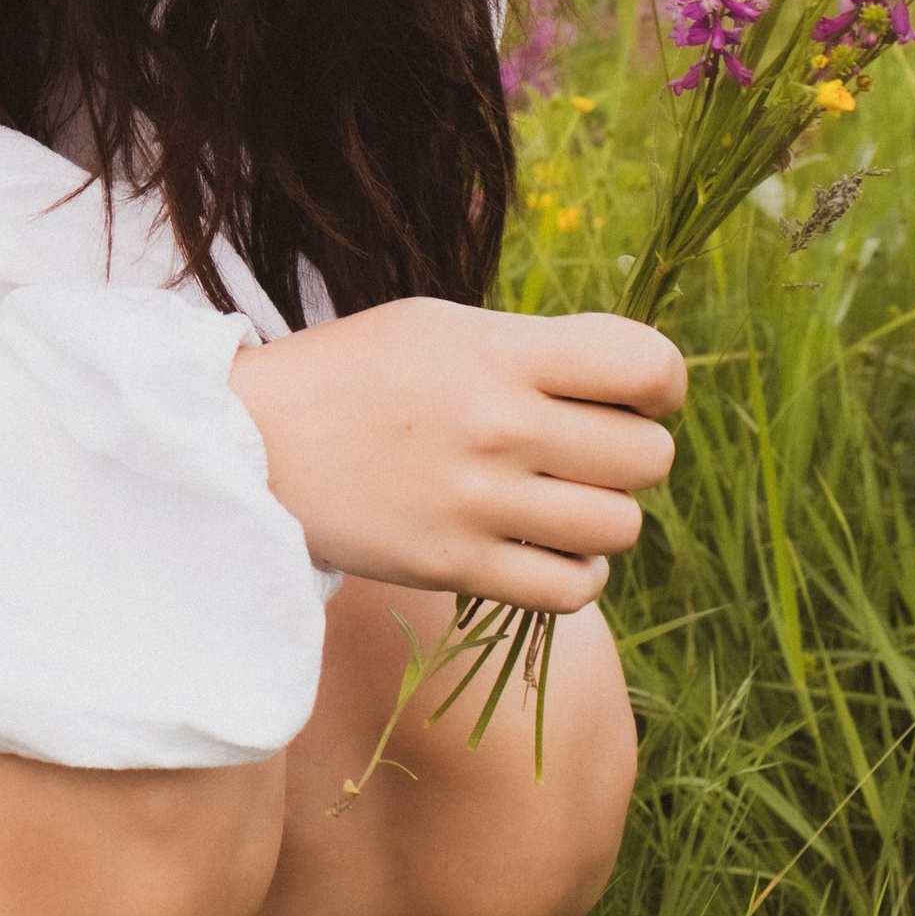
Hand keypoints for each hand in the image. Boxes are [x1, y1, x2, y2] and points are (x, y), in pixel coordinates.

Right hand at [227, 298, 682, 614]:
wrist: (253, 438)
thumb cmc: (359, 373)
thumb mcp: (443, 326)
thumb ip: (537, 351)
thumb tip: (640, 388)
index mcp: (499, 353)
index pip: (647, 366)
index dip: (662, 382)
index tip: (634, 393)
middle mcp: (498, 426)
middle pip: (649, 455)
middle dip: (632, 452)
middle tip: (585, 450)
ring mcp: (478, 502)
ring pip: (621, 526)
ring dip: (603, 516)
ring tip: (558, 500)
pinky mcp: (455, 565)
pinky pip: (573, 589)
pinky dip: (576, 573)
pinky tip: (545, 548)